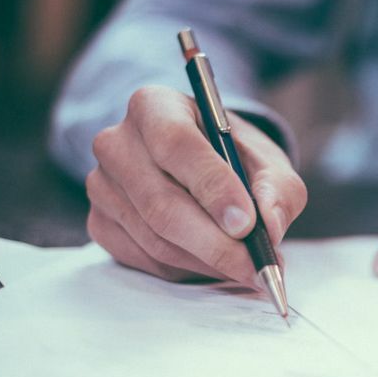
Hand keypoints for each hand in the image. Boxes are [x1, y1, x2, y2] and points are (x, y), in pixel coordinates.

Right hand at [85, 85, 306, 284]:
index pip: (176, 144)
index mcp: (154, 106)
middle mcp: (117, 142)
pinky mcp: (100, 223)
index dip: (212, 187)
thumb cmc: (233, 158)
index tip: (246, 224)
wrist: (202, 167)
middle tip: (256, 266)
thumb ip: (277, 189)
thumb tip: (269, 227)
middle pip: (161, 203)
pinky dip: (187, 270)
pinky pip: (145, 259)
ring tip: (247, 267)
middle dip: (215, 243)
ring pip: (155, 238)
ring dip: (207, 261)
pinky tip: (215, 264)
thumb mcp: (267, 161)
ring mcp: (102, 185)